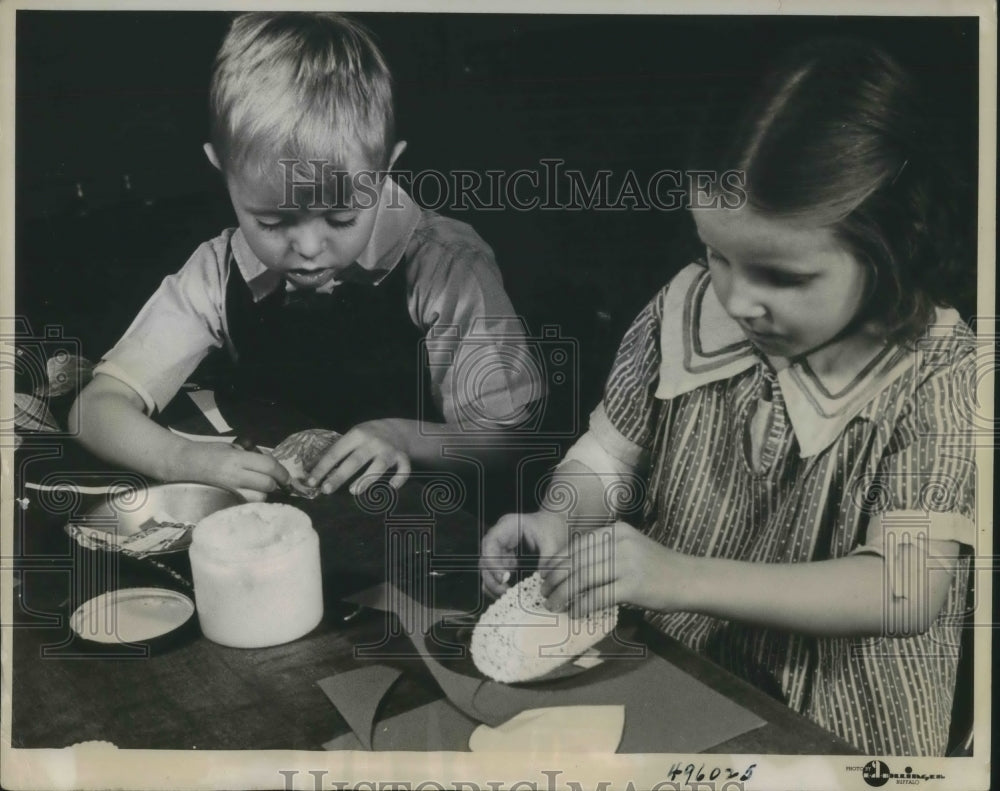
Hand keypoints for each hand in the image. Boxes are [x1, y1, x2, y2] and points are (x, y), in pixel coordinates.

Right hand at [176, 441, 289, 494]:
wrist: (180, 464)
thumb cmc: (206, 452)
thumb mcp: (230, 447)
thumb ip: (250, 457)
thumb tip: (270, 466)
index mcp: (237, 458)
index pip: (269, 466)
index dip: (282, 473)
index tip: (287, 478)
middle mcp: (234, 476)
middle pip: (267, 485)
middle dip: (274, 484)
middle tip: (273, 482)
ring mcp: (228, 491)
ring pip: (259, 498)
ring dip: (262, 494)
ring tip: (256, 489)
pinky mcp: (222, 502)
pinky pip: (245, 505)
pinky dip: (250, 502)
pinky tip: (246, 497)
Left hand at [305, 420, 410, 495]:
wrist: (397, 430)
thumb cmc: (368, 436)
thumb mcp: (353, 436)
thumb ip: (339, 450)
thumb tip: (311, 469)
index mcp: (357, 435)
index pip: (336, 452)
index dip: (322, 467)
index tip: (311, 482)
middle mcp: (373, 442)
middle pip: (355, 461)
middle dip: (339, 476)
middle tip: (326, 490)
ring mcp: (389, 450)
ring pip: (378, 466)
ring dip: (366, 479)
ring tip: (353, 491)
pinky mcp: (402, 458)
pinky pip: (403, 469)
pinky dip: (399, 479)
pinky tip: (392, 488)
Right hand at [480, 511, 567, 597]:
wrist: (555, 524)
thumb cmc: (552, 528)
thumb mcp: (552, 542)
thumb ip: (546, 559)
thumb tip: (541, 578)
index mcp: (507, 526)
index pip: (490, 544)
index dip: (493, 563)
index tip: (504, 578)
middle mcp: (499, 537)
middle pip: (485, 559)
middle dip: (492, 578)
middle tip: (505, 592)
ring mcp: (500, 549)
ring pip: (487, 569)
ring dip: (494, 584)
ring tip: (507, 595)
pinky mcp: (504, 559)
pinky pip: (496, 574)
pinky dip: (500, 585)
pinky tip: (510, 593)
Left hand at [540, 521, 694, 616]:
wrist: (689, 579)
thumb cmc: (656, 567)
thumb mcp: (630, 548)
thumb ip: (604, 553)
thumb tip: (570, 570)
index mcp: (616, 530)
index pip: (577, 545)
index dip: (557, 562)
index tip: (546, 576)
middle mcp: (620, 542)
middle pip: (577, 561)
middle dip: (556, 579)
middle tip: (545, 593)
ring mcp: (627, 563)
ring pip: (583, 579)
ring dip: (564, 595)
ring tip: (554, 605)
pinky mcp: (633, 585)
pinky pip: (598, 596)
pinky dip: (582, 606)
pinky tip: (575, 613)